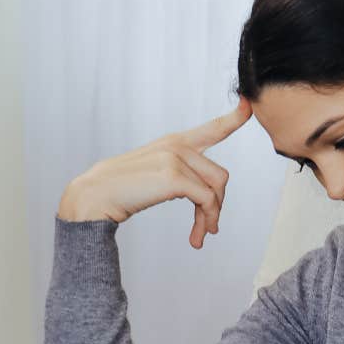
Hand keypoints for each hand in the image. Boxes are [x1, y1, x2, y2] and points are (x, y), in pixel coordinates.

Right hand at [57, 99, 251, 248]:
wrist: (96, 195)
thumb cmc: (125, 190)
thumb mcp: (158, 176)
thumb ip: (184, 177)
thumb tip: (212, 200)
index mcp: (174, 142)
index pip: (212, 128)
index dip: (234, 118)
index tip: (248, 105)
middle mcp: (177, 145)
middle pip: (220, 177)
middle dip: (217, 205)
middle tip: (208, 228)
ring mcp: (175, 158)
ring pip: (216, 190)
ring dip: (212, 216)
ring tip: (202, 234)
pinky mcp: (174, 176)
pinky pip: (206, 201)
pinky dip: (205, 221)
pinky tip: (196, 238)